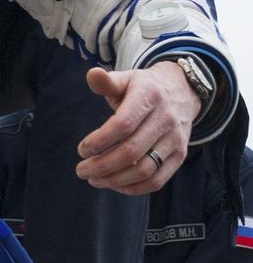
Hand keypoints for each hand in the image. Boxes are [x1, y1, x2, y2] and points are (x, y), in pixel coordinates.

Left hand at [74, 64, 199, 193]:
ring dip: (114, 180)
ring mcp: (175, 139)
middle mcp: (165, 119)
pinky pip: (157, 180)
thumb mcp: (126, 79)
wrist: (182, 92)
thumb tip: (92, 74)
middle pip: (131, 151)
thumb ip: (107, 81)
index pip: (123, 125)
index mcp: (149, 96)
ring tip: (93, 179)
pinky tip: (114, 183)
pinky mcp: (180, 156)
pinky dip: (133, 188)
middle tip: (81, 170)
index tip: (81, 149)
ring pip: (144, 170)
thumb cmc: (143, 88)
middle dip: (101, 165)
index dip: (100, 141)